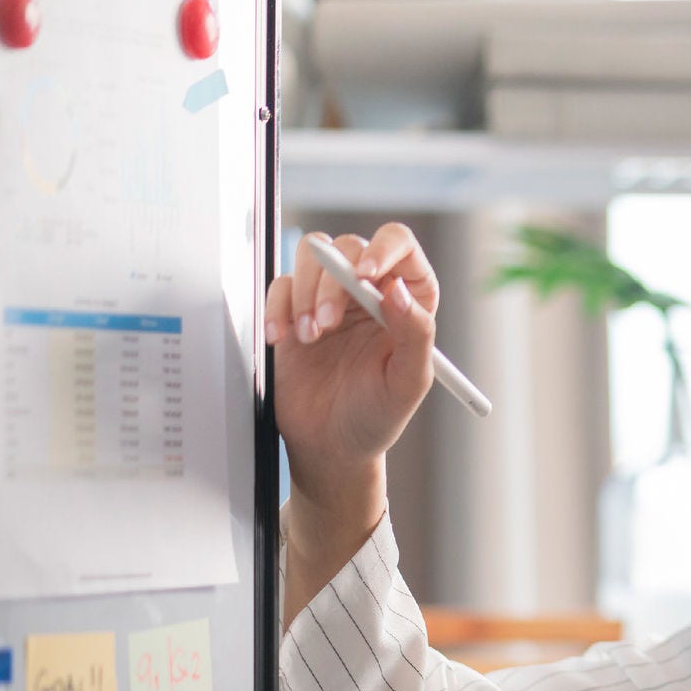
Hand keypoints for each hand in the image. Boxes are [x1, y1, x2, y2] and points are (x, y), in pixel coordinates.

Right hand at [264, 224, 438, 517]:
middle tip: (327, 326)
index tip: (365, 275)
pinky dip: (276, 307)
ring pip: (312, 255)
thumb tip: (400, 290)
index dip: (383, 248)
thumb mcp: (407, 383)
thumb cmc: (375, 416)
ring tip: (310, 338)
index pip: (400, 246)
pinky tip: (281, 338)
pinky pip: (279, 284)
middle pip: (348, 248)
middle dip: (333, 283)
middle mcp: (370, 292)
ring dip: (304, 293)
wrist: (329, 444)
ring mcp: (330, 297)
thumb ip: (415, 335)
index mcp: (409, 301)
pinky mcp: (294, 309)